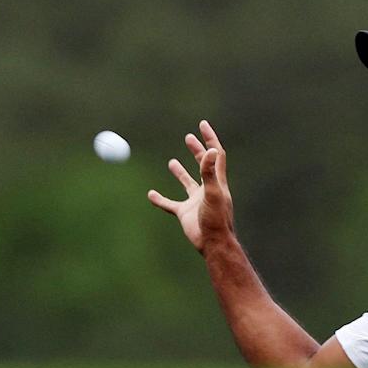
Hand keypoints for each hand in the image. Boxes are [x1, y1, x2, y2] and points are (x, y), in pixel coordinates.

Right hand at [148, 120, 233, 253]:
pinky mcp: (185, 213)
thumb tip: (210, 150)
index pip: (215, 154)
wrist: (212, 243)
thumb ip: (209, 172)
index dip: (210, 138)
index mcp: (217, 181)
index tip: (202, 124)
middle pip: (203, 164)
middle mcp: (207, 189)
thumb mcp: (213, 193)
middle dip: (197, 150)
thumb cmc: (216, 219)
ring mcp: (196, 201)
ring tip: (172, 162)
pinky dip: (160, 199)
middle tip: (188, 137)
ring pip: (187, 183)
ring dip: (180, 173)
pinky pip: (170, 204)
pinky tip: (151, 195)